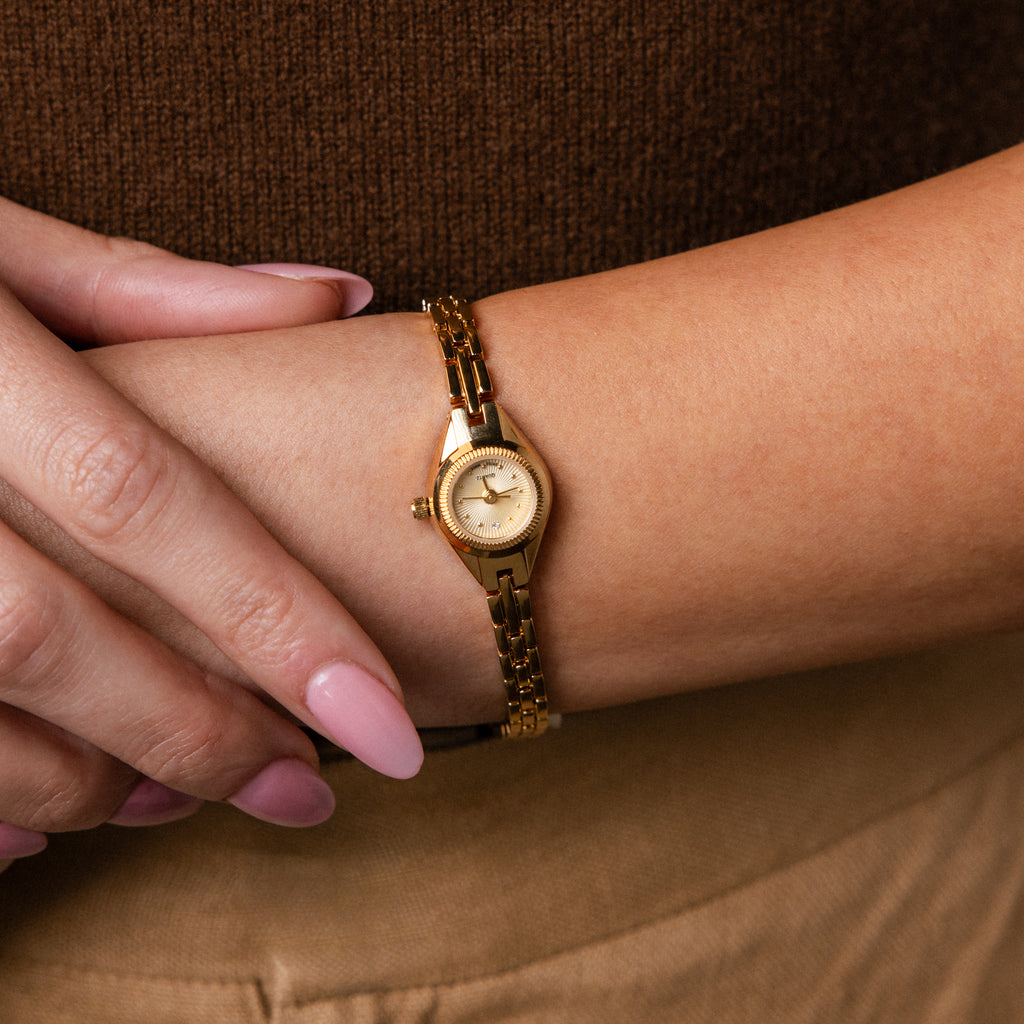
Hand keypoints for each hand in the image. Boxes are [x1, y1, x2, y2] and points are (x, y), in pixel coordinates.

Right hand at [0, 199, 421, 861]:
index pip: (143, 501)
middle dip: (196, 732)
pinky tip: (41, 830)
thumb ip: (150, 287)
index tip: (381, 720)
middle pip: (54, 636)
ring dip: (88, 782)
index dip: (273, 619)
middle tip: (305, 791)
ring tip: (192, 798)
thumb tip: (339, 297)